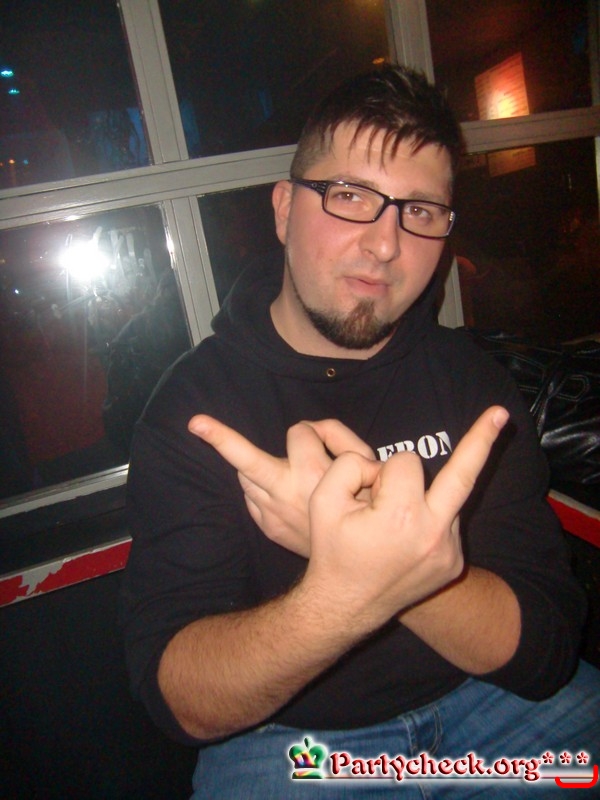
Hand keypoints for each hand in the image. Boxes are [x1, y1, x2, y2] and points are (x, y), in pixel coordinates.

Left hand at [188, 415, 373, 555]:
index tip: (320, 437)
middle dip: (221, 438)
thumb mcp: (364, 464)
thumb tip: (311, 429)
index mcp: (312, 472)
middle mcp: (286, 491)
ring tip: (280, 472)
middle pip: (246, 457)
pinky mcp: (267, 527)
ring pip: (247, 475)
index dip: (315, 431)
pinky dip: (261, 490)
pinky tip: (280, 495)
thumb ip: (338, 436)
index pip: (300, 432)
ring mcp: (272, 512)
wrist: (357, 563)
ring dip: (259, 466)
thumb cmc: (364, 505)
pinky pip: (252, 498)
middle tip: (195, 423)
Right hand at [305, 406, 509, 627]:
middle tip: (501, 413)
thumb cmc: (332, 550)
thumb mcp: (321, 500)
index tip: (365, 493)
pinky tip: (406, 536)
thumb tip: (379, 464)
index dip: (379, 469)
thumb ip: (348, 464)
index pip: (404, 461)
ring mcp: (449, 551)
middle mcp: (434, 534)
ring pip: (446, 496)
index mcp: (401, 517)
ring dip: (424, 496)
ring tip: (393, 521)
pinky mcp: (454, 562)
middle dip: (482, 440)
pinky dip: (430, 517)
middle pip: (463, 473)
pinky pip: (448, 520)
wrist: (345, 606)